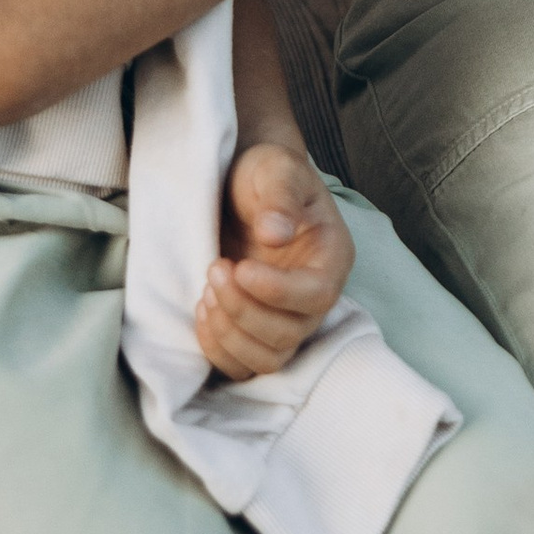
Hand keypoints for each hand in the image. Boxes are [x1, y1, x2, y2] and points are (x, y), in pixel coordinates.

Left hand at [197, 133, 353, 379]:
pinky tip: (202, 310)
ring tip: (207, 290)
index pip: (317, 294)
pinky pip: (243, 365)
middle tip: (215, 269)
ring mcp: (288, 319)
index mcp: (331, 256)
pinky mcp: (257, 332)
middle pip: (290, 333)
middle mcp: (315, 296)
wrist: (243, 188)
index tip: (239, 267)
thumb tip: (275, 234)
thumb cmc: (265, 175)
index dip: (277, 291)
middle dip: (244, 309)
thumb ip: (279, 195)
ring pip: (269, 358)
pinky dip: (218, 348)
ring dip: (230, 333)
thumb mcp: (274, 168)